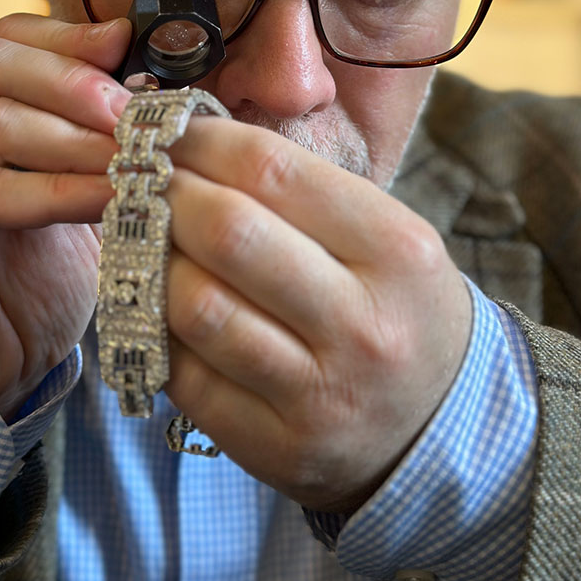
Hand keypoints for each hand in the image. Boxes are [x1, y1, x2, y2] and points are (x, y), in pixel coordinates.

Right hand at [0, 14, 131, 417]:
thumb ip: (92, 140)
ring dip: (76, 137)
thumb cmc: (24, 283)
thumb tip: (150, 92)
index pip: (6, 40)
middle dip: (76, 82)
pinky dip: (56, 191)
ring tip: (134, 156)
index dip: (68, 38)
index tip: (127, 47)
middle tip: (136, 112)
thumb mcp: (68, 194)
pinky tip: (106, 198)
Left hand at [165, 115, 471, 513]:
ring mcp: (319, 394)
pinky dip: (157, 330)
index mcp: (396, 250)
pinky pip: (186, 376)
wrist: (438, 429)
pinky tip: (159, 306)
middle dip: (166, 195)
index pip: (273, 171)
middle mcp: (363, 323)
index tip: (167, 133)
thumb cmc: (396, 309)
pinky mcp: (276, 446)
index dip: (202, 143)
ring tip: (146, 243)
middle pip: (228, 233)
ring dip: (151, 263)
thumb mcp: (386, 238)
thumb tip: (192, 147)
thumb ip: (302, 194)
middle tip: (141, 182)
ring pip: (196, 306)